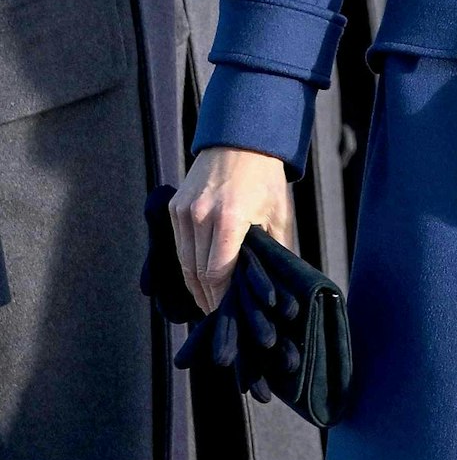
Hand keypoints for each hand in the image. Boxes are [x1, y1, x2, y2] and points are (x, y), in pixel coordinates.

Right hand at [170, 146, 294, 314]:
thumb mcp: (279, 215)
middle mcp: (200, 215)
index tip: (230, 314)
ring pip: (184, 263)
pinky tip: (199, 280)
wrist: (239, 143)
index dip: (222, 298)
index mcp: (229, 218)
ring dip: (195, 287)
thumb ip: (277, 251)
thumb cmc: (265, 180)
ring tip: (210, 304)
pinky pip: (179, 246)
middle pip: (197, 273)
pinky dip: (188, 266)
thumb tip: (280, 284)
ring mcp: (183, 211)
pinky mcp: (174, 208)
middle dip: (208, 298)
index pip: (217, 273)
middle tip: (220, 317)